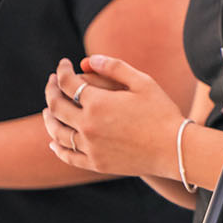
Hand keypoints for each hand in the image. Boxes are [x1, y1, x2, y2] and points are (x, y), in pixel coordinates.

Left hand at [42, 56, 175, 177]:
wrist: (174, 149)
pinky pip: (68, 155)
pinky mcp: (95, 163)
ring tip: (48, 109)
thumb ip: (115, 67)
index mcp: (98, 102)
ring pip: (57, 132)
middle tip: (52, 82)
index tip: (64, 64)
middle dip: (51, 89)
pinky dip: (57, 147)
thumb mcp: (143, 82)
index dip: (62, 70)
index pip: (68, 83)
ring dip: (49, 118)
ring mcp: (90, 147)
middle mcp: (88, 125)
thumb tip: (89, 59)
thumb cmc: (162, 112)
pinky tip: (53, 141)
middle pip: (56, 106)